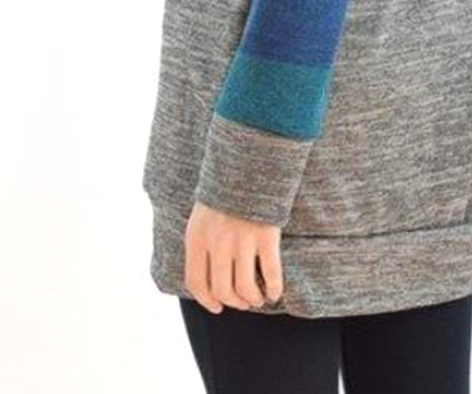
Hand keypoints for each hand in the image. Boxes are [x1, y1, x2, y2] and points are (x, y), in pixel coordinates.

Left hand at [183, 199, 284, 313]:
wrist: (247, 164)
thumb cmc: (224, 194)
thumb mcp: (202, 217)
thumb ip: (201, 245)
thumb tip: (206, 280)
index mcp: (197, 238)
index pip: (196, 282)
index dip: (207, 301)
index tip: (218, 307)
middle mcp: (217, 243)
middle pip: (222, 290)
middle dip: (234, 302)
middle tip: (243, 301)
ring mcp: (242, 240)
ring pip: (245, 287)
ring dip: (253, 299)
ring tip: (258, 298)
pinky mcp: (266, 236)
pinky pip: (270, 273)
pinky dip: (273, 288)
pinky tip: (275, 292)